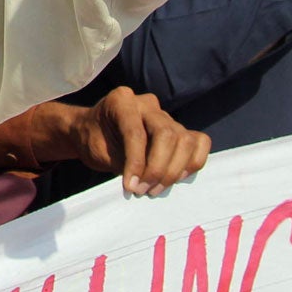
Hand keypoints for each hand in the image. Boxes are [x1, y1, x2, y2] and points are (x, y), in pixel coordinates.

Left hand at [70, 88, 209, 195]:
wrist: (93, 132)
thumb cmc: (93, 139)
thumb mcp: (97, 151)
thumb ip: (122, 163)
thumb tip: (144, 183)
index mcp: (121, 101)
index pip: (136, 132)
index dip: (136, 163)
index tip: (131, 187)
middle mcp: (146, 104)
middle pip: (167, 134)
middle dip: (157, 168)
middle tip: (143, 190)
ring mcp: (165, 115)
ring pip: (184, 140)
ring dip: (173, 170)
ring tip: (154, 189)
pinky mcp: (178, 129)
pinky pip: (199, 142)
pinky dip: (193, 162)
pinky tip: (177, 177)